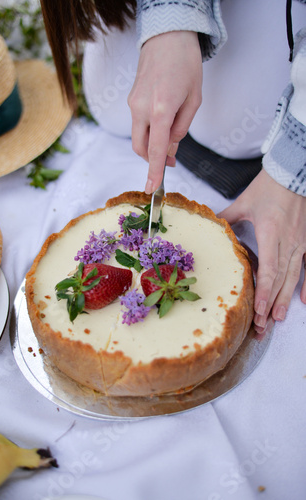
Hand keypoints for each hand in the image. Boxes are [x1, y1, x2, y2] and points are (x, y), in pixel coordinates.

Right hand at [128, 31, 202, 193]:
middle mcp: (142, 109)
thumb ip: (181, 129)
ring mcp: (133, 104)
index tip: (151, 189)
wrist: (166, 37)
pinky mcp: (131, 99)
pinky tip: (162, 123)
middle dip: (153, 160)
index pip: (155, 149)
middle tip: (171, 161)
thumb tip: (169, 149)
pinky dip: (149, 131)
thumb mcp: (193, 100)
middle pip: (141, 148)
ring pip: (138, 137)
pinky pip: (138, 124)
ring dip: (151, 146)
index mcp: (162, 109)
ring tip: (170, 140)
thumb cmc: (185, 65)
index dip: (154, 172)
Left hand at [218, 169, 305, 331]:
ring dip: (285, 299)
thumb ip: (227, 218)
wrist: (294, 172)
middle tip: (263, 325)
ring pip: (294, 276)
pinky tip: (304, 301)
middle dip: (271, 303)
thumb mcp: (245, 202)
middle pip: (281, 279)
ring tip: (278, 319)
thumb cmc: (269, 186)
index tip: (259, 310)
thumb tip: (211, 228)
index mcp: (270, 232)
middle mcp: (288, 241)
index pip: (269, 268)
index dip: (264, 291)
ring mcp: (301, 242)